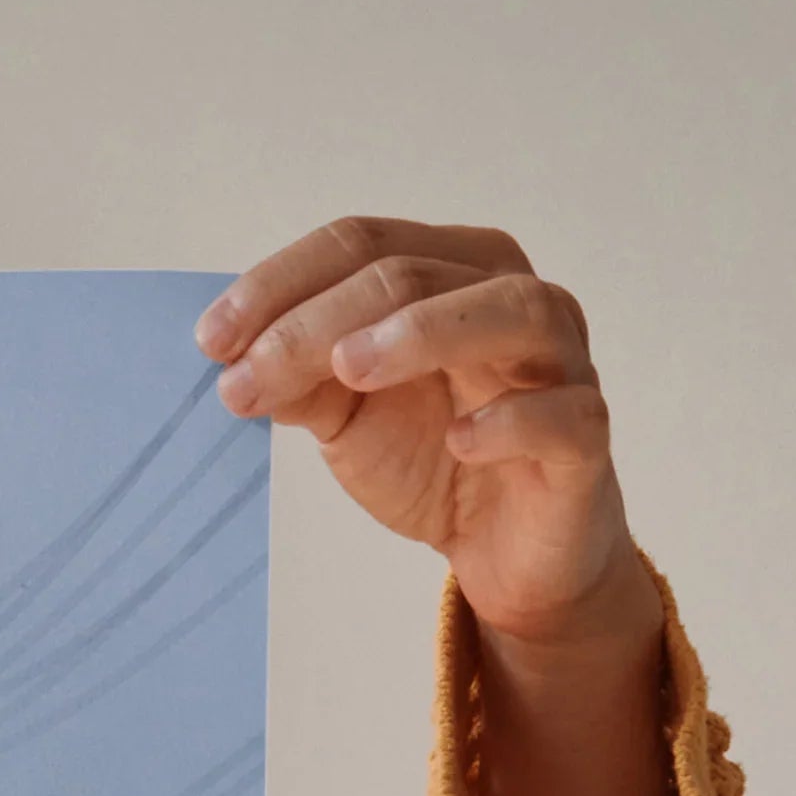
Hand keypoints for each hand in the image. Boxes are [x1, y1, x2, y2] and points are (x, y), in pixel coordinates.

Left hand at [202, 218, 685, 795]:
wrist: (505, 551)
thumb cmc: (434, 457)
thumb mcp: (347, 416)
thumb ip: (301, 379)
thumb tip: (234, 360)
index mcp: (452, 272)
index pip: (362, 244)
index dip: (281, 283)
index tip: (210, 341)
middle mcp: (513, 298)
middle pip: (414, 273)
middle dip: (318, 322)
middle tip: (248, 375)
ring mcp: (561, 363)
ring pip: (507, 311)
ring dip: (422, 332)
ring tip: (348, 369)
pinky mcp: (585, 438)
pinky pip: (562, 413)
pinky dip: (511, 419)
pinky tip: (460, 439)